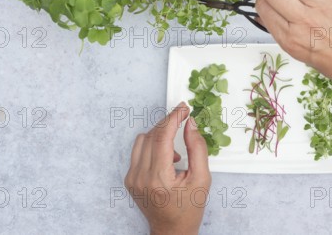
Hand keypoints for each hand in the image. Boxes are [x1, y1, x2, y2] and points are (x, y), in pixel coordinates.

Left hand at [124, 102, 210, 234]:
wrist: (172, 231)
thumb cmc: (189, 209)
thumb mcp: (202, 179)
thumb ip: (197, 148)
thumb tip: (190, 124)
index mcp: (159, 179)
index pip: (162, 137)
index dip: (173, 118)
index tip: (183, 108)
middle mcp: (141, 177)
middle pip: (152, 135)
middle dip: (168, 123)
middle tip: (183, 118)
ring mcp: (132, 178)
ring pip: (143, 140)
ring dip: (160, 135)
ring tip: (175, 150)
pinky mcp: (129, 178)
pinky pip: (139, 150)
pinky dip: (153, 146)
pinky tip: (166, 158)